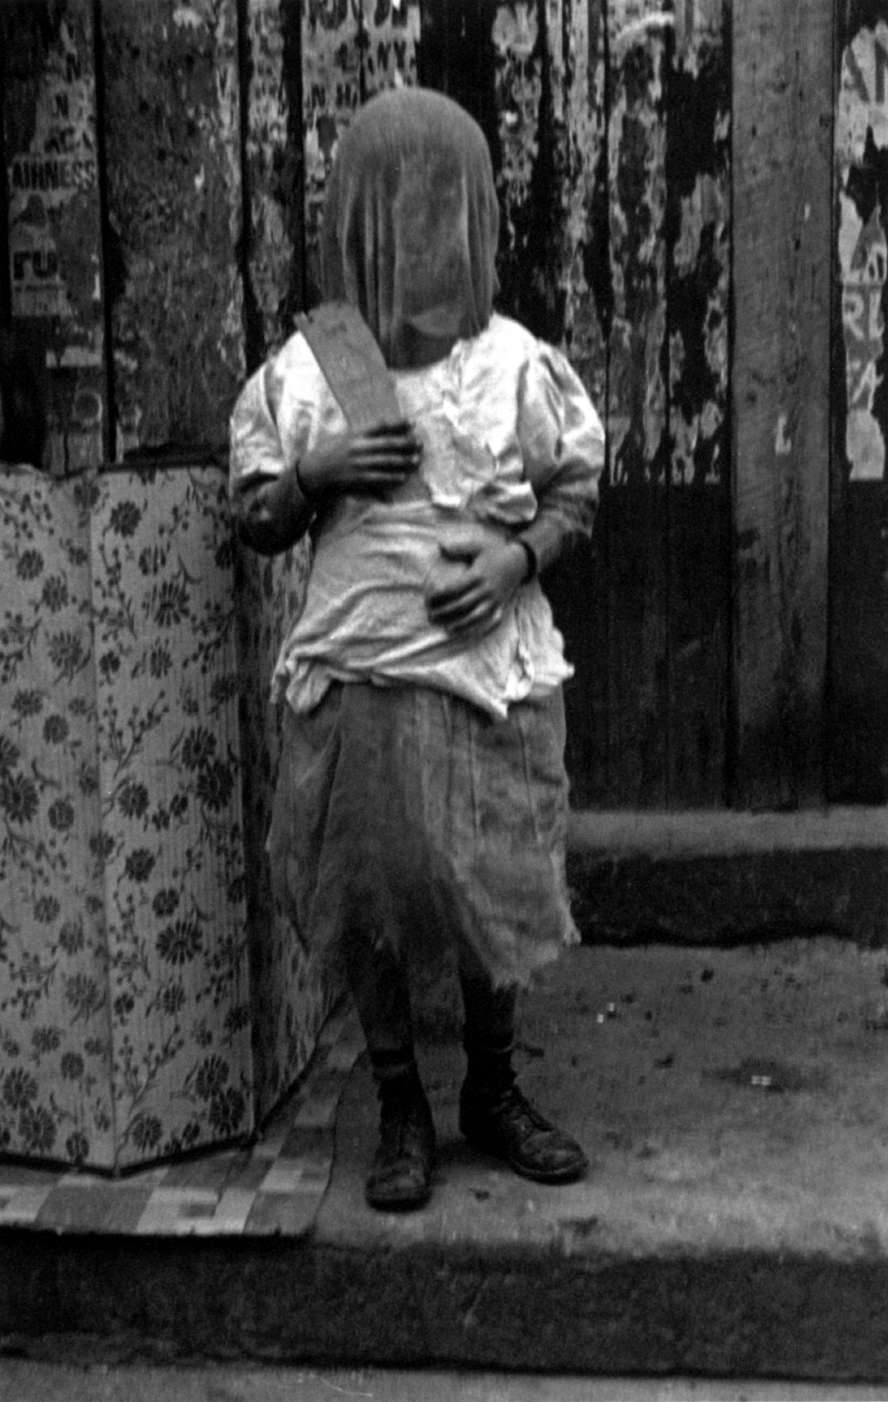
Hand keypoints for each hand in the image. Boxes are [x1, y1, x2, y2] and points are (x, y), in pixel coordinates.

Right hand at [297, 421, 421, 496]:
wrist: (312, 473)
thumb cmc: (329, 453)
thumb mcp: (343, 438)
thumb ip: (363, 435)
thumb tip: (383, 430)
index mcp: (354, 434)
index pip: (381, 426)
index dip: (398, 423)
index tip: (412, 422)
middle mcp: (357, 448)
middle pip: (387, 444)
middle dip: (406, 444)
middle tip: (420, 444)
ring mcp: (358, 464)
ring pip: (386, 462)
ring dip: (403, 462)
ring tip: (416, 461)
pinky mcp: (357, 479)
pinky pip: (378, 479)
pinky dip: (391, 478)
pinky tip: (402, 477)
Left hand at [425, 536, 528, 637]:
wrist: (520, 561)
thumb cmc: (495, 553)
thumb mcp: (477, 546)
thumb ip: (458, 548)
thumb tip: (439, 546)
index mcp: (477, 575)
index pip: (454, 589)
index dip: (440, 596)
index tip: (428, 599)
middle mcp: (485, 589)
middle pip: (462, 605)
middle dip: (445, 612)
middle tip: (431, 616)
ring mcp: (494, 600)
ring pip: (475, 617)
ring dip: (461, 625)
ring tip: (447, 629)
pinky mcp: (501, 606)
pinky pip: (490, 621)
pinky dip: (480, 629)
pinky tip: (469, 634)